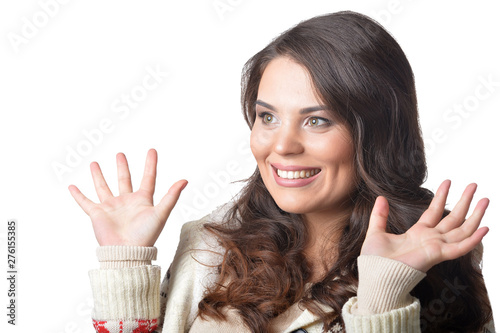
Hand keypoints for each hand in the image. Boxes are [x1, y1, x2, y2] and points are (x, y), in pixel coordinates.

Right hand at [68, 149, 187, 246]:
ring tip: (94, 163)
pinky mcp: (97, 214)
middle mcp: (126, 202)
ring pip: (103, 187)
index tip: (152, 150)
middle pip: (124, 180)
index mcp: (143, 200)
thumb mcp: (161, 213)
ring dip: (99, 176)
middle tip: (120, 154)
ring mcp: (111, 207)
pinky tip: (72, 186)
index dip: (150, 164)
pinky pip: (85, 202)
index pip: (148, 178)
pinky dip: (78, 195)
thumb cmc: (146, 235)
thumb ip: (171, 196)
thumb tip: (185, 180)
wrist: (127, 252)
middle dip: (122, 167)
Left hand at [360, 180, 488, 271]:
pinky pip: (459, 247)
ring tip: (485, 200)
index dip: (441, 196)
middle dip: (464, 202)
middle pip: (453, 218)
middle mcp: (430, 240)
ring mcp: (436, 247)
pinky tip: (484, 228)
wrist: (375, 275)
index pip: (434, 211)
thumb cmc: (375, 260)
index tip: (447, 181)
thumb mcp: (376, 232)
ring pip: (461, 230)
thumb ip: (379, 216)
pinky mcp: (437, 255)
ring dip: (475, 215)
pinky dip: (473, 239)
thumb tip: (381, 198)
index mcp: (417, 233)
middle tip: (474, 185)